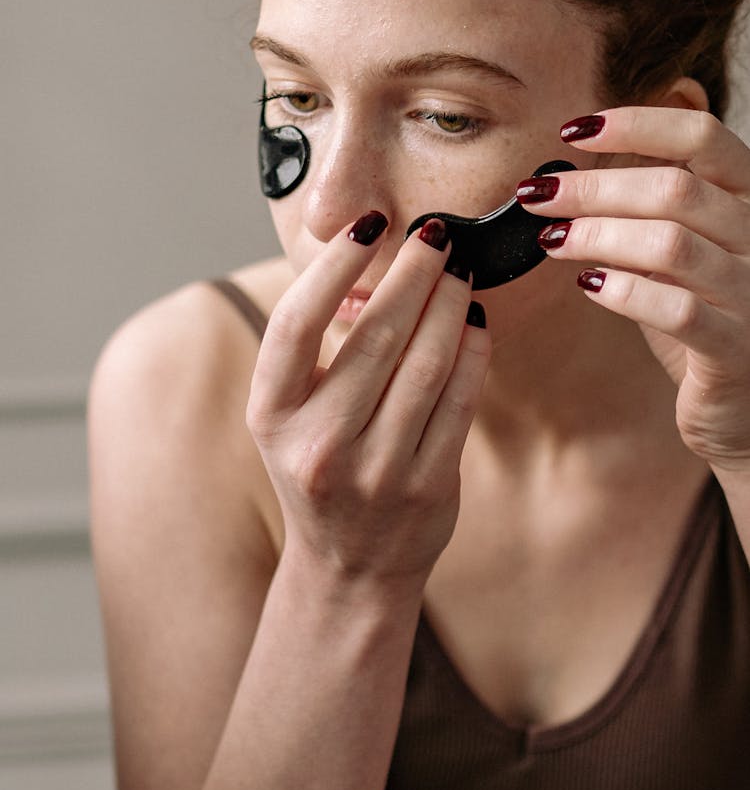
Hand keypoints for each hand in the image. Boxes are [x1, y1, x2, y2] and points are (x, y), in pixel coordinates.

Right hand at [246, 214, 491, 589]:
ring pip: (426, 363)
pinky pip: (459, 400)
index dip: (334, 265)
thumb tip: (372, 267)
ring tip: (458, 268)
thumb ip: (318, 350)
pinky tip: (474, 319)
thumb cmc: (319, 468)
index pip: (297, 323)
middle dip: (414, 272)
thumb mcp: (292, 415)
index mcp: (270, 416)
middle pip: (376, 336)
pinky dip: (472, 350)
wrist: (348, 566)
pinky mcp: (428, 487)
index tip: (369, 223)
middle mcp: (318, 444)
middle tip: (436, 234)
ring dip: (449, 303)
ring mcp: (375, 470)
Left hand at [519, 107, 749, 473]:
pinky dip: (624, 291)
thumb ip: (645, 216)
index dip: (637, 123)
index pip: (703, 136)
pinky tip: (587, 283)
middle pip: (675, 188)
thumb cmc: (705, 320)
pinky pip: (677, 310)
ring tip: (552, 239)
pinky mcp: (736, 350)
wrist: (747, 407)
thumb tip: (564, 184)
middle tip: (537, 195)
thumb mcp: (679, 256)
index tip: (573, 131)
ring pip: (672, 243)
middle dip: (594, 187)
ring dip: (598, 235)